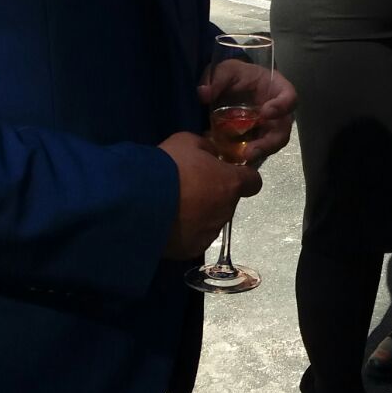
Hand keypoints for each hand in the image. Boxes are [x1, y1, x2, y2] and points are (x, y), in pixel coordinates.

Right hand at [159, 131, 263, 259]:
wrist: (138, 199)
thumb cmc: (167, 166)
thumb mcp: (187, 142)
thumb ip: (206, 147)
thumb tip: (212, 153)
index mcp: (230, 184)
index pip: (253, 182)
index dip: (242, 177)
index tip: (227, 174)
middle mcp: (226, 211)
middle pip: (228, 202)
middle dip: (214, 195)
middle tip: (189, 188)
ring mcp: (210, 233)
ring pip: (211, 221)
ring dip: (200, 214)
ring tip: (174, 207)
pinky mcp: (192, 250)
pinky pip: (194, 238)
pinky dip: (186, 232)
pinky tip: (168, 222)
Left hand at [198, 60, 296, 166]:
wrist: (229, 87)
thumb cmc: (235, 75)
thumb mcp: (226, 70)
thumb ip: (217, 78)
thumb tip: (204, 93)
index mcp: (277, 90)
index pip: (290, 98)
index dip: (282, 106)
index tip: (266, 112)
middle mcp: (277, 112)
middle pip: (283, 130)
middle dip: (270, 142)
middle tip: (252, 150)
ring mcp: (267, 128)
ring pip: (271, 145)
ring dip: (258, 153)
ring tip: (241, 158)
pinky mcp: (256, 139)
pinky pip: (255, 150)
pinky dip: (244, 156)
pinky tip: (230, 158)